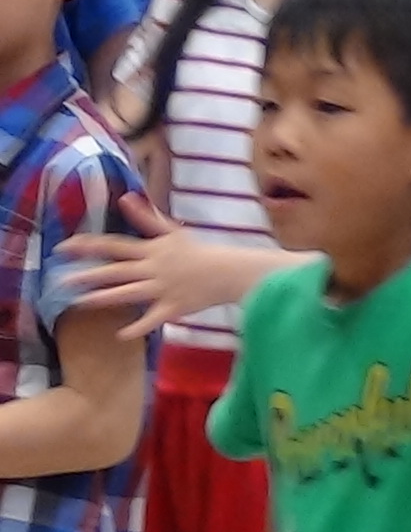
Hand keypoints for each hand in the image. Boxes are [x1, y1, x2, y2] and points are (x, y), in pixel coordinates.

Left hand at [59, 194, 251, 339]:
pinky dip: (138, 327)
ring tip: (80, 303)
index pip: (113, 245)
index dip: (87, 246)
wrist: (228, 272)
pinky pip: (153, 319)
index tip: (64, 247)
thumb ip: (146, 217)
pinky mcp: (173, 308)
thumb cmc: (200, 252)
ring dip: (103, 299)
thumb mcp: (171, 231)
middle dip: (87, 276)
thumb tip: (125, 197)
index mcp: (150, 250)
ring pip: (127, 294)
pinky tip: (121, 334)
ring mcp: (161, 290)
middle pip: (114, 271)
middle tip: (61, 281)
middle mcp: (151, 269)